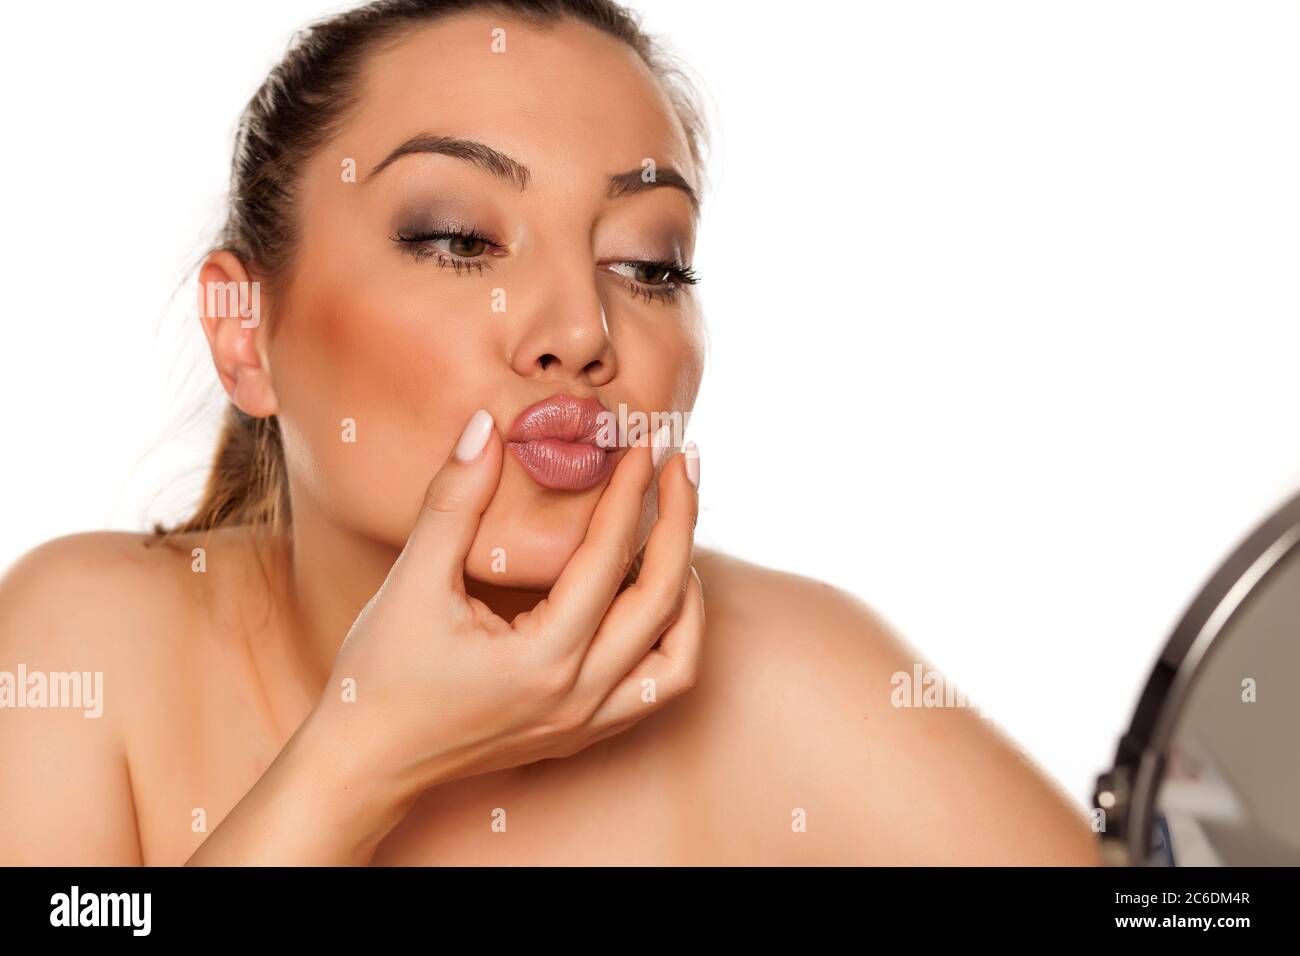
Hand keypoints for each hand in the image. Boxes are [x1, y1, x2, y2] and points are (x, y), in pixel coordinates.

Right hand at [310, 408, 703, 803]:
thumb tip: (485, 426)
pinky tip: (655, 599)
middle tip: (681, 464)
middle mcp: (577, 697)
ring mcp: (584, 724)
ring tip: (674, 534)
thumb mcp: (410, 581)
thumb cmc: (380, 675)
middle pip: (665, 600)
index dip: (631, 491)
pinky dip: (671, 639)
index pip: (609, 558)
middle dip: (679, 522)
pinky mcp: (580, 735)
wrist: (365, 763)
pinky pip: (656, 689)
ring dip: (686, 590)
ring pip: (678, 657)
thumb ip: (453, 500)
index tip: (643, 443)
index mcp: (541, 659)